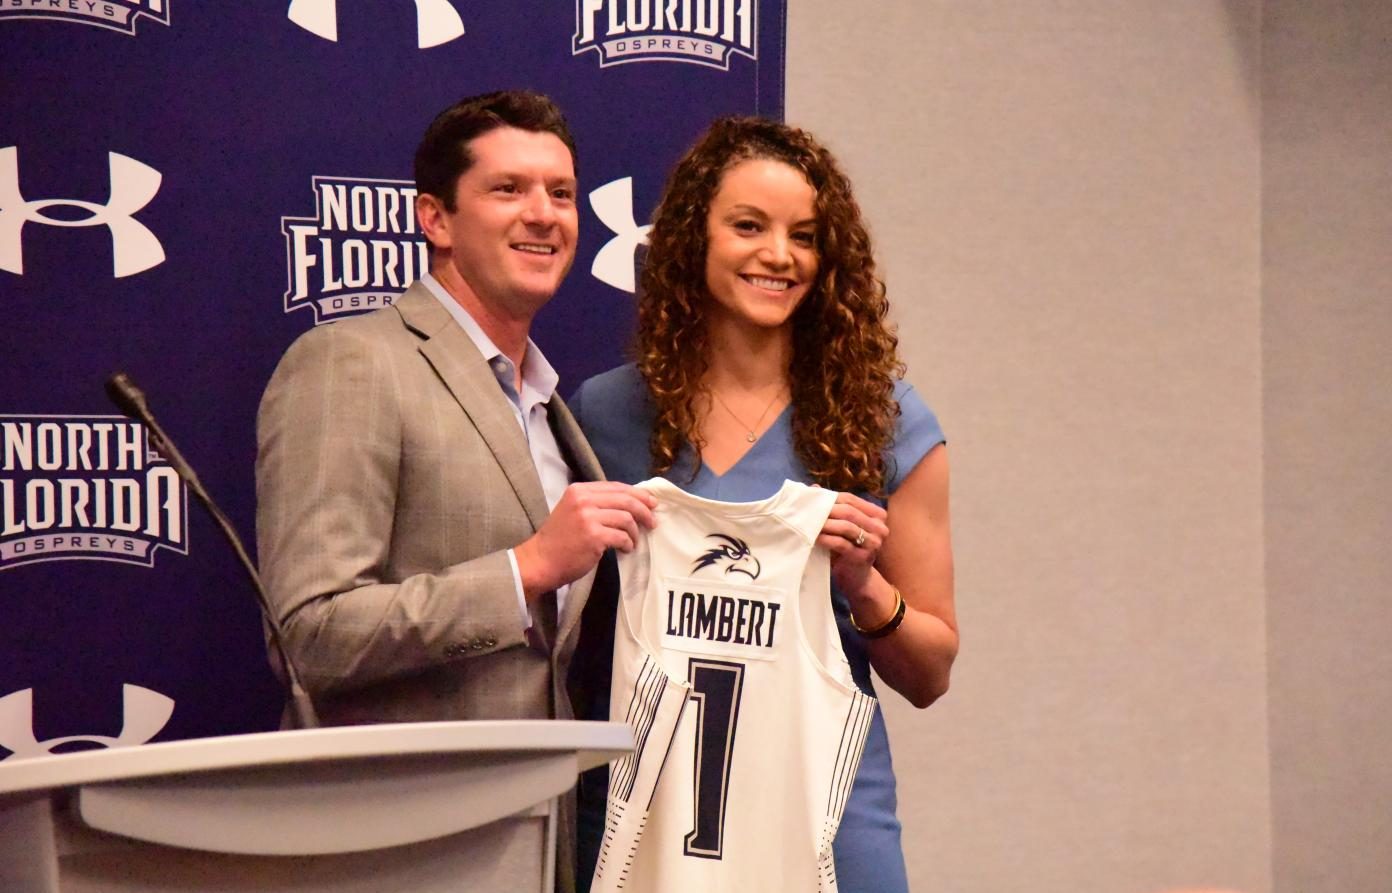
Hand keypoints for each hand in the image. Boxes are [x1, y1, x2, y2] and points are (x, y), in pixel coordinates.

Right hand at [514, 482, 657, 598]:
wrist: (539, 561)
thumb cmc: (559, 540)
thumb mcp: (573, 511)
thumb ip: (596, 504)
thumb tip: (630, 503)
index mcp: (579, 490)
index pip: (616, 486)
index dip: (637, 494)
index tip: (651, 503)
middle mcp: (583, 500)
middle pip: (625, 499)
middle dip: (644, 510)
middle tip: (652, 522)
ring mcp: (588, 517)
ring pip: (626, 518)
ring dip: (635, 532)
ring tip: (633, 541)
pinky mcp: (593, 536)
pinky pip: (622, 537)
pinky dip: (628, 544)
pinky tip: (626, 549)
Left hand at [815, 491, 888, 595]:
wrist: (856, 579)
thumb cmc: (847, 550)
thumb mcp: (841, 527)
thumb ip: (832, 507)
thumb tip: (813, 487)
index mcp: (877, 515)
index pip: (851, 499)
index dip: (831, 497)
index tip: (811, 497)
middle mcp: (879, 527)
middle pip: (849, 512)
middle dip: (827, 510)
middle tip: (807, 509)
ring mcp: (874, 543)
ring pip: (846, 526)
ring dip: (826, 524)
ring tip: (808, 522)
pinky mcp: (863, 556)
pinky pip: (842, 543)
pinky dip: (827, 539)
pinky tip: (815, 538)